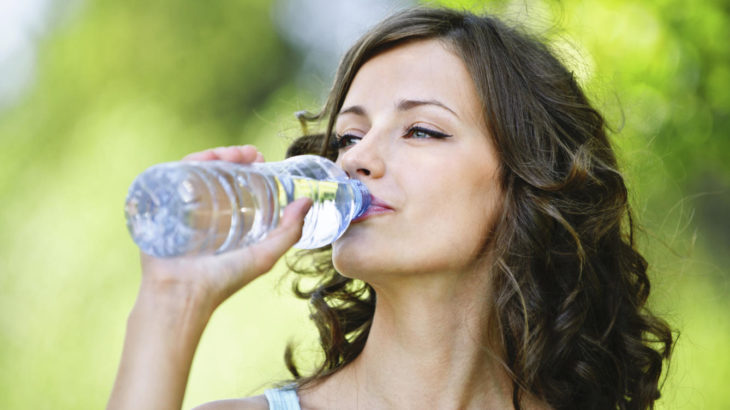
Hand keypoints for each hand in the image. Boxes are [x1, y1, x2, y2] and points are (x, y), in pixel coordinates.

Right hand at [139, 145, 311, 310]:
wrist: (182, 295)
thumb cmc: (222, 281)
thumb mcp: (264, 255)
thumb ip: (289, 232)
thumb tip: (308, 201)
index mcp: (222, 219)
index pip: (233, 182)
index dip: (246, 166)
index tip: (260, 157)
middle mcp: (200, 210)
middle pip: (214, 172)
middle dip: (232, 156)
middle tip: (250, 153)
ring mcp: (179, 206)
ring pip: (195, 170)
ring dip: (215, 155)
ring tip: (233, 154)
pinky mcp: (159, 206)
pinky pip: (171, 177)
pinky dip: (188, 162)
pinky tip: (204, 158)